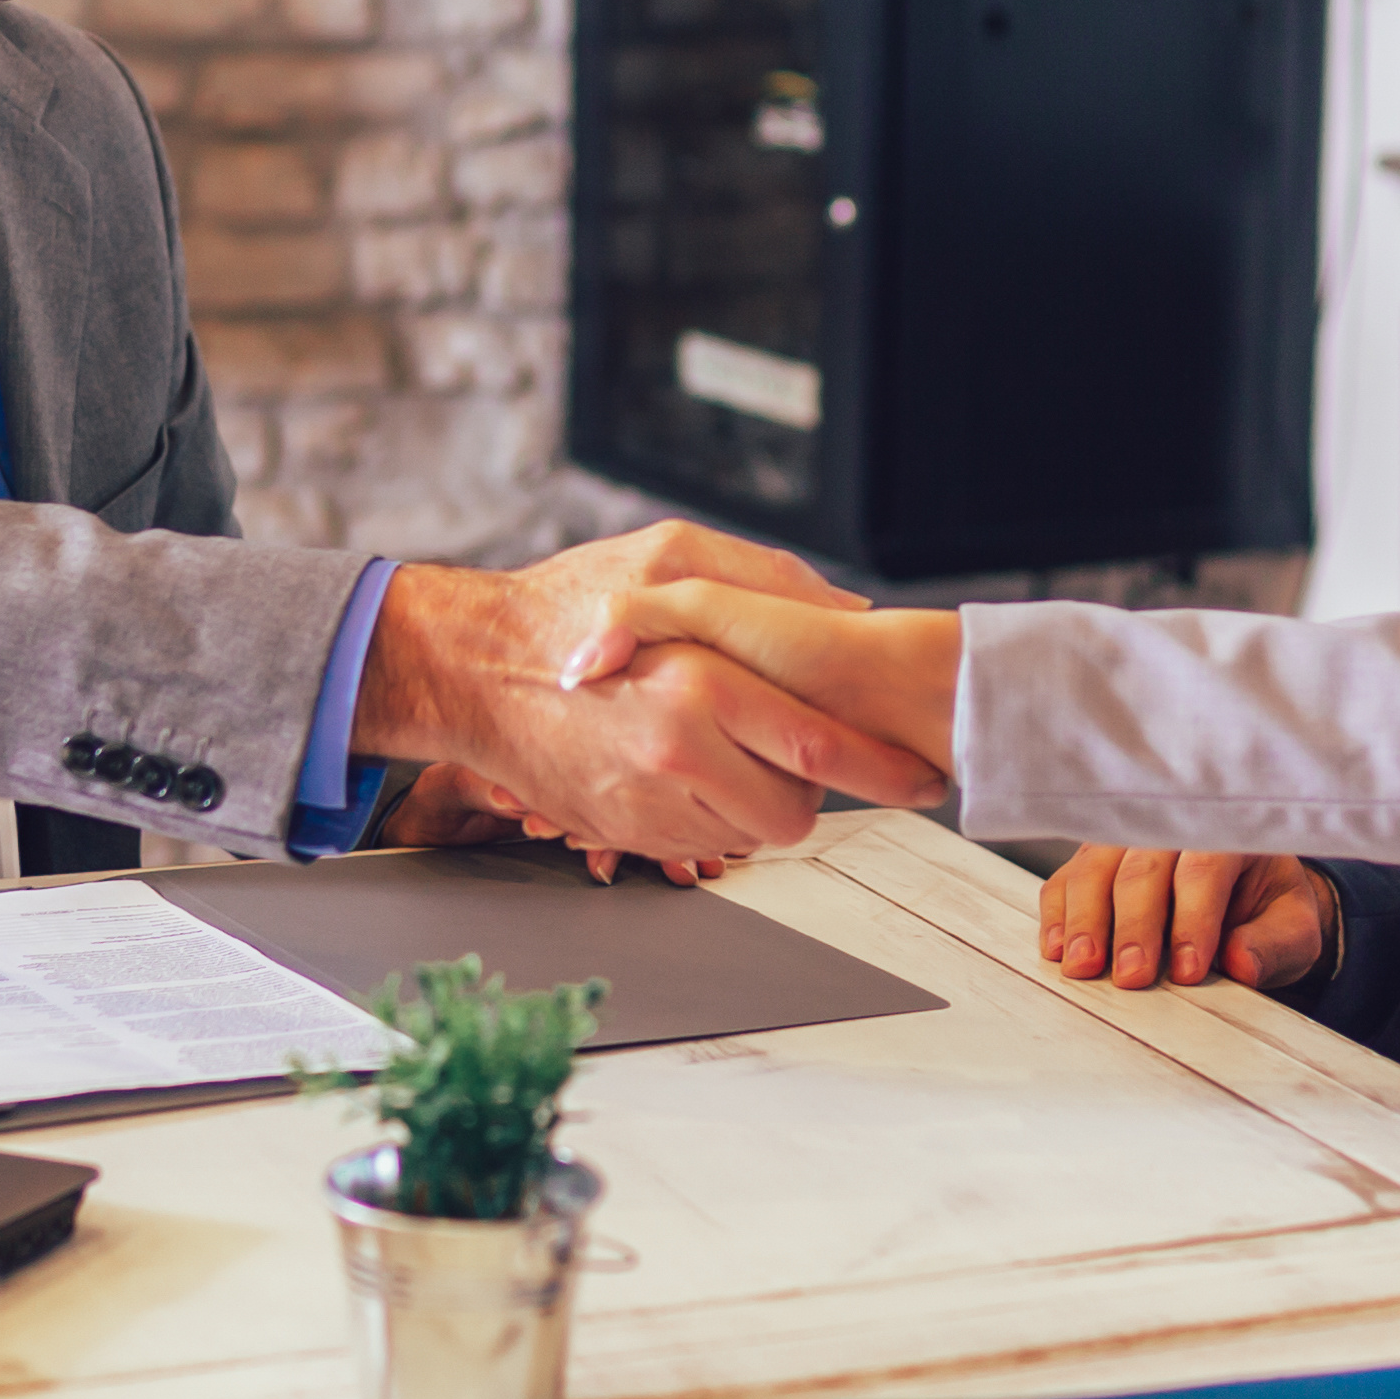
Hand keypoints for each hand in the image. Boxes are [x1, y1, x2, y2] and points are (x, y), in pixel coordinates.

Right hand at [357, 524, 942, 868]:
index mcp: (697, 684)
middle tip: (805, 757)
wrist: (474, 668)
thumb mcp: (667, 554)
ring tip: (733, 752)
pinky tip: (689, 768)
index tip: (925, 778)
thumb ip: (765, 579)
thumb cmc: (567, 601)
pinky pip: (700, 845)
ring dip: (761, 804)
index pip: (819, 746)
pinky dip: (710, 815)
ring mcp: (644, 803)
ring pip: (752, 835)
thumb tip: (848, 609)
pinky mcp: (621, 833)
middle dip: (814, 790)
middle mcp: (674, 754)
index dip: (882, 768)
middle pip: (797, 811)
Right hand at [1038, 848, 1332, 991]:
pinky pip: (1066, 879)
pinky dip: (1058, 913)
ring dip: (1086, 918)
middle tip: (1132, 976)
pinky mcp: (1094, 861)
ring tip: (1084, 965)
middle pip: (1143, 868)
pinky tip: (1058, 947)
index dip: (1193, 920)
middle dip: (1135, 926)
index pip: (1204, 869)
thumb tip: (1241, 961)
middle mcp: (1172, 826)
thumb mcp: (1294, 930)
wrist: (1247, 896)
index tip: (1186, 970)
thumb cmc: (1267, 909)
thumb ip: (1274, 944)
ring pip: (1095, 868)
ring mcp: (1127, 839)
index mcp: (1231, 834)